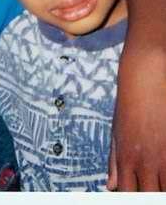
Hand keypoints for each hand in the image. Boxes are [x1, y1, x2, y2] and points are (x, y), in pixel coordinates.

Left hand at [109, 48, 165, 190]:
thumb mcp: (117, 132)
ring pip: (165, 191)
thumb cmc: (129, 105)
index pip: (129, 197)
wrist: (144, 78)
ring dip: (161, 190)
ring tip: (157, 183)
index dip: (133, 201)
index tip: (135, 200)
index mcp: (125, 159)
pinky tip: (165, 175)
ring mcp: (164, 156)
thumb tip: (111, 187)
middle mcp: (144, 162)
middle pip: (149, 198)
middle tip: (149, 191)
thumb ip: (114, 162)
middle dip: (150, 198)